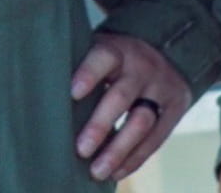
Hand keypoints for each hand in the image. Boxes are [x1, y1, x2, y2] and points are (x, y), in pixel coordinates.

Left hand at [70, 32, 190, 181]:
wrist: (165, 49)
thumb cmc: (115, 55)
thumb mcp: (99, 48)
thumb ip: (81, 64)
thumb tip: (45, 88)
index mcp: (117, 49)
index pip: (103, 58)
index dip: (88, 75)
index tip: (72, 94)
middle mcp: (141, 67)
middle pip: (120, 97)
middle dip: (100, 126)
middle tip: (80, 149)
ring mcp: (161, 89)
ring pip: (141, 123)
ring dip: (119, 151)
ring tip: (98, 169)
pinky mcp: (175, 110)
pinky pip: (156, 139)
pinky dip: (135, 158)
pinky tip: (117, 171)